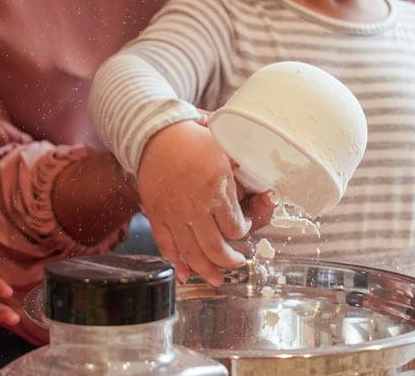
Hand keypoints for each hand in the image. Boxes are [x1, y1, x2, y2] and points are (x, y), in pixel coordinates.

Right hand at [136, 120, 253, 284]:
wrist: (156, 135)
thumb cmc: (192, 140)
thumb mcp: (224, 150)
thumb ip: (239, 173)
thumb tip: (259, 185)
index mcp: (216, 190)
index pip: (235, 227)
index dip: (244, 231)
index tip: (244, 226)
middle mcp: (196, 208)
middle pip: (217, 248)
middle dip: (230, 261)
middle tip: (237, 263)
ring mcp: (175, 215)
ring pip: (193, 254)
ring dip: (207, 271)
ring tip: (217, 280)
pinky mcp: (157, 216)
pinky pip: (167, 247)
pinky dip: (176, 263)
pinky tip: (184, 274)